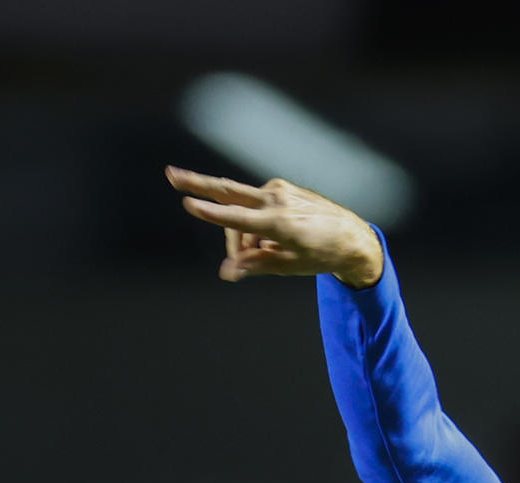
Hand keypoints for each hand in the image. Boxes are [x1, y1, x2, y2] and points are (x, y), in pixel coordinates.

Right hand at [166, 166, 383, 287]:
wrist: (350, 236)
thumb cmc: (320, 254)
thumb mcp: (289, 266)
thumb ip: (256, 266)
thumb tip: (229, 271)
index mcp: (279, 223)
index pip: (238, 219)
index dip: (211, 214)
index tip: (189, 204)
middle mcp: (276, 200)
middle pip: (228, 191)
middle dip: (197, 183)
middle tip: (170, 174)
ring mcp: (278, 191)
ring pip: (241, 210)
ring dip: (239, 234)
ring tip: (256, 257)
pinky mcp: (280, 188)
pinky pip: (254, 207)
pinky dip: (252, 225)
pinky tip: (266, 242)